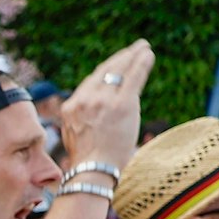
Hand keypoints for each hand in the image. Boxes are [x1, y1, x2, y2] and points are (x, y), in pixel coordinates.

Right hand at [60, 39, 152, 171]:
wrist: (92, 170)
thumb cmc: (87, 161)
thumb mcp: (75, 135)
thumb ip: (82, 119)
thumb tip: (92, 115)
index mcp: (69, 108)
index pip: (90, 83)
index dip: (105, 71)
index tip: (116, 64)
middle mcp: (84, 100)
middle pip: (103, 72)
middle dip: (120, 58)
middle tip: (133, 49)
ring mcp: (102, 100)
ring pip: (119, 70)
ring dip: (133, 56)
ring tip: (143, 47)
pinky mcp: (122, 103)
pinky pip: (133, 76)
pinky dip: (142, 62)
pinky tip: (148, 54)